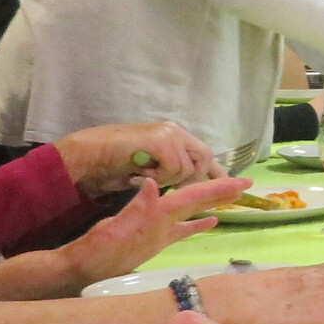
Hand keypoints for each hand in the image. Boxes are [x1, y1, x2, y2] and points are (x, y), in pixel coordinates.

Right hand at [51, 122, 220, 194]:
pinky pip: (174, 166)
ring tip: (147, 177)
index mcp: (174, 139)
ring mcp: (167, 134)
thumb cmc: (114, 164)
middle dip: (203, 179)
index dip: (218, 173)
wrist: (87, 156)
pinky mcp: (159, 140)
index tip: (236, 187)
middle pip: (204, 158)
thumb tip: (195, 183)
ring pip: (189, 167)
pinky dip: (161, 176)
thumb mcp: (149, 170)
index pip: (204, 156)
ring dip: (171, 179)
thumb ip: (171, 174)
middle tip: (191, 189)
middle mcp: (174, 133)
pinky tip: (142, 173)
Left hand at [52, 177, 243, 287]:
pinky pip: (182, 230)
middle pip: (195, 199)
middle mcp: (160, 217)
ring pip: (192, 211)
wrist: (78, 267)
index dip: (217, 187)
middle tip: (246, 184)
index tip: (242, 181)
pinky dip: (197, 225)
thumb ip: (135, 209)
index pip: (192, 195)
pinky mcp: (155, 241)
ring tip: (234, 197)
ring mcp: (158, 229)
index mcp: (155, 212)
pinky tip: (211, 222)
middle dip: (220, 190)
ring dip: (212, 203)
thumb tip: (153, 182)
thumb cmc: (95, 253)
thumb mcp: (114, 231)